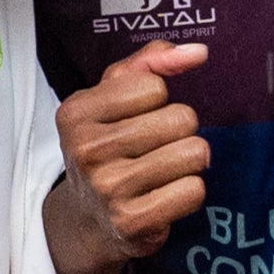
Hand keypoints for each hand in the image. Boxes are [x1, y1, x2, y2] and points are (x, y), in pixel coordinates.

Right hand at [52, 42, 209, 266]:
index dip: (156, 101)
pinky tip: (164, 196)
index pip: (154, 86)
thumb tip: (198, 52)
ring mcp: (108, 188)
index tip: (135, 119)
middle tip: (153, 148)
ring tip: (162, 171)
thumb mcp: (112, 97)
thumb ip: (150, 62)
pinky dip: (189, 192)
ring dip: (188, 161)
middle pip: (181, 118)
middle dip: (179, 131)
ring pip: (194, 153)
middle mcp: (87, 150)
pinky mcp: (133, 222)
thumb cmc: (108, 146)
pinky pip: (194, 190)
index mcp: (76, 112)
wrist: (88, 219)